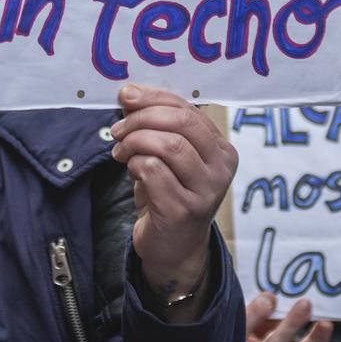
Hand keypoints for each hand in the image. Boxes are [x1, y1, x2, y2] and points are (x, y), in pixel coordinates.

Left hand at [111, 84, 238, 323]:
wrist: (173, 248)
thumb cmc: (169, 194)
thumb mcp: (169, 157)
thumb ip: (158, 125)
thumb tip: (130, 94)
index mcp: (222, 149)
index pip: (189, 109)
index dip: (154, 98)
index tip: (127, 96)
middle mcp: (221, 169)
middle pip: (182, 123)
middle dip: (142, 118)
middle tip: (119, 129)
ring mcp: (206, 191)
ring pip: (169, 145)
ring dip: (136, 141)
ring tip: (120, 151)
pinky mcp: (184, 210)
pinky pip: (153, 171)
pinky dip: (135, 164)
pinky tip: (131, 171)